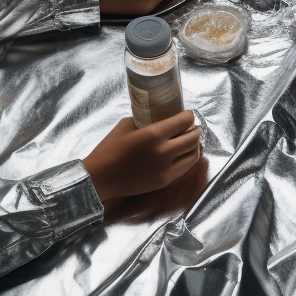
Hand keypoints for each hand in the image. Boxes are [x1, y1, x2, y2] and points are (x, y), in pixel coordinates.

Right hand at [83, 112, 202, 201]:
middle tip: (191, 126)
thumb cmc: (109, 149)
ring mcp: (166, 169)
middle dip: (195, 129)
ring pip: (194, 154)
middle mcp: (164, 152)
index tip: (187, 114)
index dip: (189, 115)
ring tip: (190, 139)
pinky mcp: (165, 181)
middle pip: (193, 138)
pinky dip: (188, 158)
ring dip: (195, 144)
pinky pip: (185, 167)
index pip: (184, 121)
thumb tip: (160, 116)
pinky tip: (183, 153)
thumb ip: (146, 119)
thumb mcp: (126, 125)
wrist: (101, 178)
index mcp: (154, 135)